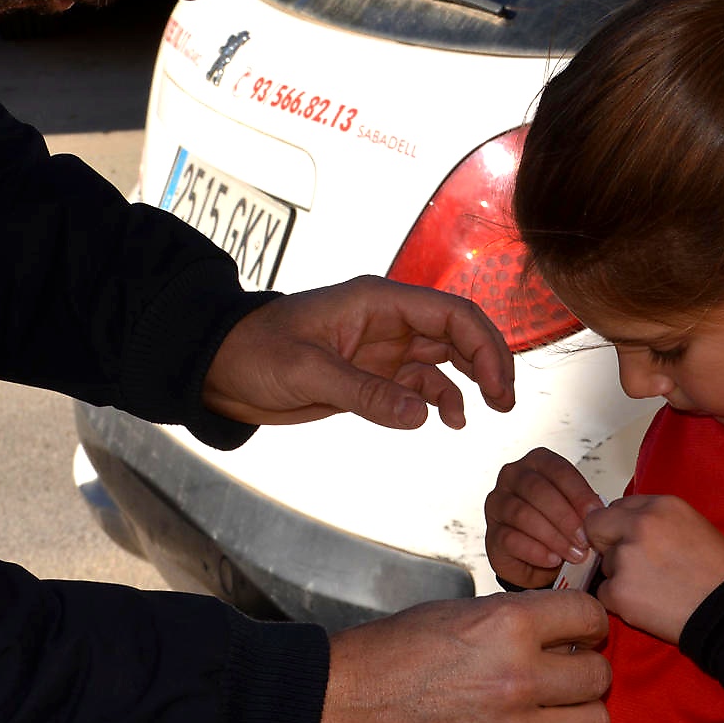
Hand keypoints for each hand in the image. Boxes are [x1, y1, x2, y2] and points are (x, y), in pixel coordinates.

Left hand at [203, 276, 513, 428]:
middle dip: (488, 360)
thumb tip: (421, 415)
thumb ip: (366, 393)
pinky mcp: (371, 375)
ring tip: (488, 411)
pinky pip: (419, 383)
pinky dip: (439, 400)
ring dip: (469, 381)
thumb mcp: (308, 371)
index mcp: (378, 301)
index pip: (450, 312)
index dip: (484, 343)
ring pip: (445, 358)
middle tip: (504, 400)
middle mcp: (389, 320)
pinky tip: (446, 421)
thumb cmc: (255, 352)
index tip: (497, 383)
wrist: (219, 369)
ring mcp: (382, 348)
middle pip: (457, 332)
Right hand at [306, 591, 609, 722]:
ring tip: (558, 701)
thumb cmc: (391, 652)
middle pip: (598, 671)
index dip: (586, 618)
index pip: (588, 614)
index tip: (578, 626)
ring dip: (582, 710)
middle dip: (585, 664)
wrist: (343, 708)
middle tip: (564, 663)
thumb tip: (557, 627)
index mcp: (506, 624)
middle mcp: (518, 675)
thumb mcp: (455, 612)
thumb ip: (512, 618)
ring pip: (596, 722)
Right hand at [484, 447, 604, 587]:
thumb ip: (584, 508)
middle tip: (585, 539)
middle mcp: (512, 477)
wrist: (539, 557)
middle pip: (537, 490)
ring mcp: (498, 504)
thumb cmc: (559, 525)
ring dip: (553, 536)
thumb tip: (599, 515)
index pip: (557, 469)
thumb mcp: (576, 509)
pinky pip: (510, 539)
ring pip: (522, 514)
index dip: (578, 492)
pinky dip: (535, 551)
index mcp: (537, 462)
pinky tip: (553, 559)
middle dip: (565, 517)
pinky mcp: (491, 534)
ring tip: (574, 553)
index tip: (596, 513)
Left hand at [585, 494, 723, 643]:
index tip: (632, 540)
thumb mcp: (694, 526)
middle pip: (597, 526)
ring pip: (603, 564)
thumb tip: (629, 526)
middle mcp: (639, 525)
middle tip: (630, 564)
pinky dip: (619, 602)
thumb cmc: (723, 573)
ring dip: (618, 576)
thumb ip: (658, 521)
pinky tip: (647, 606)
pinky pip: (604, 594)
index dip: (622, 525)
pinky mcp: (619, 592)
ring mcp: (626, 558)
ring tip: (652, 590)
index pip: (619, 505)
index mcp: (661, 506)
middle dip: (606, 543)